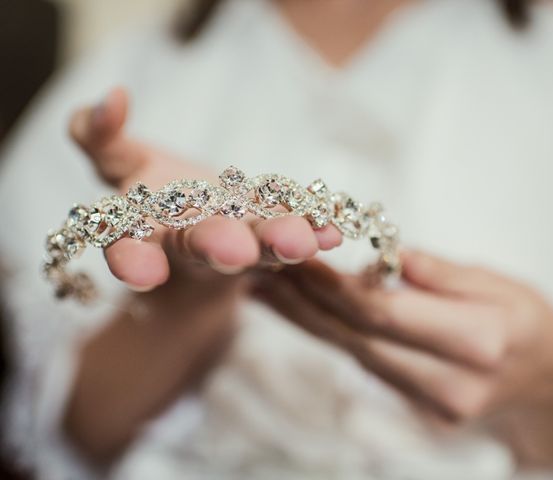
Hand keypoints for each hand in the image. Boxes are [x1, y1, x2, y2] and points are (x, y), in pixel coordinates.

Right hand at [69, 87, 341, 289]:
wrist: (202, 227)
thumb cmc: (156, 193)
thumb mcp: (119, 160)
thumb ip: (99, 133)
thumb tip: (111, 97)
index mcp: (145, 230)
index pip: (129, 245)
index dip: (132, 259)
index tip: (143, 273)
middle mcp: (192, 244)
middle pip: (199, 246)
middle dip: (216, 246)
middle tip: (235, 250)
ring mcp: (239, 245)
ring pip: (255, 244)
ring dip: (278, 241)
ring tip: (303, 240)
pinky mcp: (275, 238)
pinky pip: (295, 234)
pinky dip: (314, 231)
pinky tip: (333, 231)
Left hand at [254, 251, 552, 465]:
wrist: (550, 387)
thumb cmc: (531, 322)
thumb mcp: (502, 284)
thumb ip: (443, 275)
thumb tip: (392, 256)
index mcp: (476, 341)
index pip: (382, 312)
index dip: (329, 284)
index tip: (290, 252)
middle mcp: (447, 382)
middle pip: (355, 336)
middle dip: (302, 299)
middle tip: (258, 265)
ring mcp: (428, 404)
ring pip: (349, 352)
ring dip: (302, 318)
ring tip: (262, 284)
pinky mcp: (413, 407)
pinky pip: (360, 363)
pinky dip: (327, 333)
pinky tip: (298, 310)